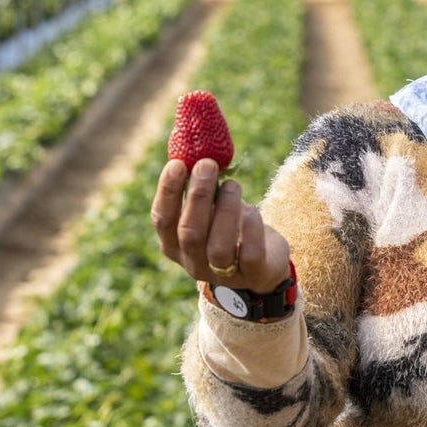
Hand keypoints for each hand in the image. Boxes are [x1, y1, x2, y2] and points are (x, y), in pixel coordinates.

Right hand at [151, 158, 290, 292]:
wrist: (264, 262)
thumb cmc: (230, 227)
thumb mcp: (211, 209)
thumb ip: (201, 190)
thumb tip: (197, 151)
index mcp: (175, 245)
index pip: (162, 220)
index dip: (168, 192)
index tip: (178, 163)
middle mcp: (193, 262)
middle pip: (189, 232)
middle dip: (198, 195)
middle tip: (208, 165)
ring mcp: (222, 273)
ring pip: (218, 247)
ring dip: (225, 210)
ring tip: (233, 185)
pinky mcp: (253, 275)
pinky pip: (250, 255)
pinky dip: (250, 229)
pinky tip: (252, 209)